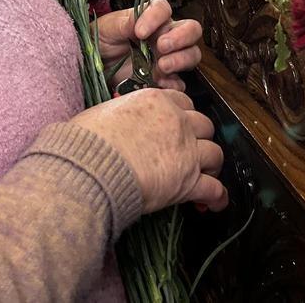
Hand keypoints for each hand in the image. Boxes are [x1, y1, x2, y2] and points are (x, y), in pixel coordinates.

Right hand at [70, 88, 227, 212]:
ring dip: (212, 166)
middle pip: (204, 126)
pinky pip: (213, 189)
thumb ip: (118, 114)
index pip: (183, 102)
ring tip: (206, 177)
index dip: (183, 116)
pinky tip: (215, 204)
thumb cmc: (87, 141)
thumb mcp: (103, 113)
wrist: (92, 166)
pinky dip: (217, 197)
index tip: (179, 127)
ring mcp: (186, 150)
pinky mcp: (188, 181)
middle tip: (192, 153)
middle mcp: (177, 121)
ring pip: (214, 154)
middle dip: (200, 139)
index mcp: (156, 101)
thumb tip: (107, 124)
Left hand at [96, 0, 202, 90]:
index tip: (140, 31)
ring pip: (192, 54)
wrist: (92, 66)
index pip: (164, 9)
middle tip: (161, 46)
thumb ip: (125, 22)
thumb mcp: (108, 27)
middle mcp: (164, 36)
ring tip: (162, 65)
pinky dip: (174, 84)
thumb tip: (139, 21)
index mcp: (150, 18)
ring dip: (181, 59)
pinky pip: (179, 83)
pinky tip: (161, 83)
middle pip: (191, 30)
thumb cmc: (100, 40)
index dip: (156, 17)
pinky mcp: (162, 80)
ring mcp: (166, 58)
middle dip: (181, 37)